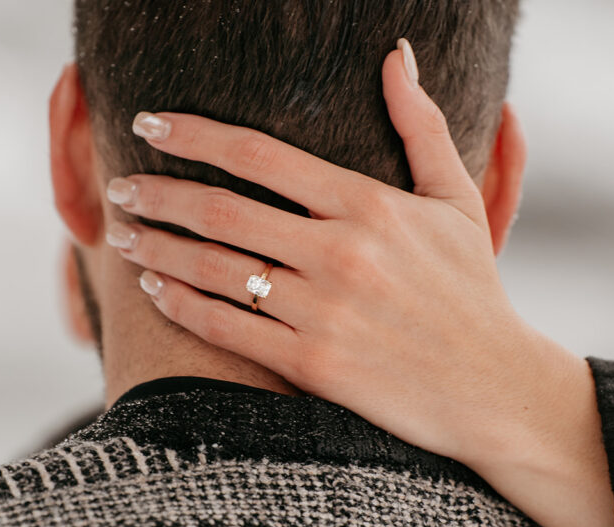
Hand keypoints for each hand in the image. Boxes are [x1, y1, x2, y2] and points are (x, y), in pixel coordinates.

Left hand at [106, 43, 613, 526]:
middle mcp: (340, 252)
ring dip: (156, 247)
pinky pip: (226, 328)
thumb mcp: (457, 200)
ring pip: (215, 269)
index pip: (259, 154)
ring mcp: (323, 310)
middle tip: (120, 187)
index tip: (150, 123)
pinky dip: (180, 304)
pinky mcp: (312, 364)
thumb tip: (395, 54)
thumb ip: (421, 125)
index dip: (194, 133)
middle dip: (156, 194)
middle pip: (221, 210)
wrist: (494, 387)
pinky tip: (153, 287)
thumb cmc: (473, 289)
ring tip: (119, 234)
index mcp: (369, 203)